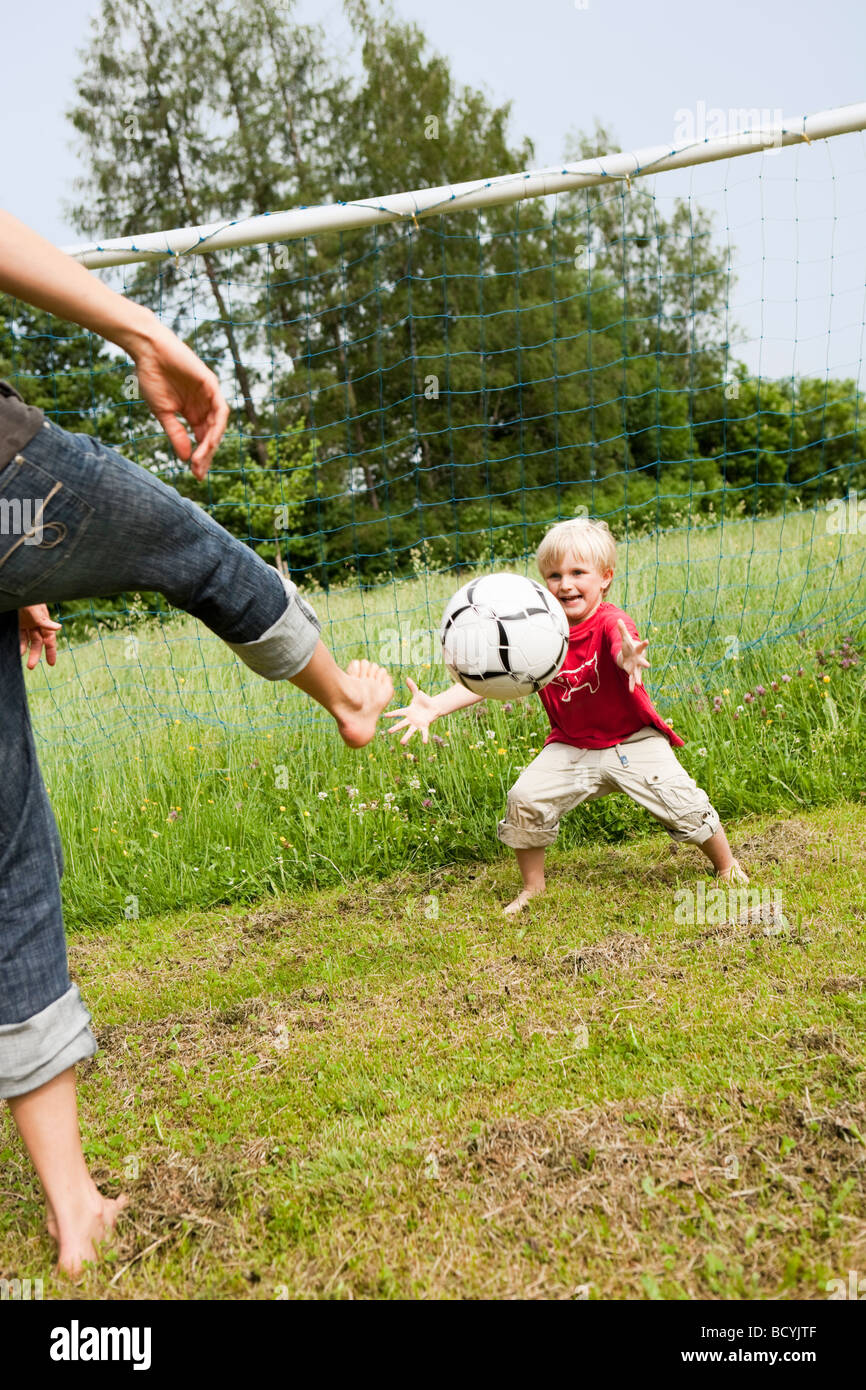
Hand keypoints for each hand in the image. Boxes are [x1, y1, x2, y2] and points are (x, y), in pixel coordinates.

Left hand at [19, 604, 61, 669]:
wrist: (17, 591)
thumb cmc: (28, 599)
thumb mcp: (35, 609)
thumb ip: (44, 620)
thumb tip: (58, 628)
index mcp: (44, 621)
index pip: (49, 639)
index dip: (51, 651)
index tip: (51, 663)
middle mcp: (36, 624)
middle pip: (38, 643)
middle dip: (36, 654)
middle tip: (31, 667)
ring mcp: (27, 624)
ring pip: (28, 641)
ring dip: (27, 651)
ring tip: (23, 660)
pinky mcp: (18, 623)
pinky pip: (20, 636)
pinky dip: (20, 644)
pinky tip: (18, 651)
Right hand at [129, 323, 228, 479]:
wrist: (148, 352)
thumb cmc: (152, 378)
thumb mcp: (164, 413)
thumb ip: (176, 433)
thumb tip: (185, 458)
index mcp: (193, 413)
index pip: (202, 439)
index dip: (200, 457)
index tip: (195, 475)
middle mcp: (204, 406)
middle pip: (212, 435)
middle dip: (206, 455)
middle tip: (198, 472)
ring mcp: (209, 395)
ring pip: (218, 425)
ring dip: (211, 444)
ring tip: (200, 459)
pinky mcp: (211, 384)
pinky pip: (221, 409)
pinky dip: (217, 426)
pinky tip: (209, 441)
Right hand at [384, 677, 436, 743]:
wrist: (434, 707)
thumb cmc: (424, 700)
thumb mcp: (418, 693)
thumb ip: (412, 687)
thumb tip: (407, 678)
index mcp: (408, 711)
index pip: (399, 712)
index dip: (392, 714)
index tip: (384, 716)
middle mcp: (411, 719)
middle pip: (402, 724)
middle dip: (396, 728)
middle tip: (389, 732)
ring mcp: (417, 723)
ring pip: (410, 731)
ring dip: (406, 737)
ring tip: (402, 743)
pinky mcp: (424, 726)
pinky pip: (424, 732)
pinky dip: (424, 737)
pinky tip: (424, 742)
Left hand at [616, 618, 649, 691]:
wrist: (630, 655)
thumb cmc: (628, 646)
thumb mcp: (625, 638)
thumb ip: (622, 629)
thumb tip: (618, 619)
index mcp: (637, 650)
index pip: (641, 646)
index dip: (644, 643)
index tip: (647, 641)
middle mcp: (638, 659)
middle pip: (642, 661)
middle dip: (644, 664)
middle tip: (648, 665)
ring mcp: (636, 667)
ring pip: (638, 673)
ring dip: (637, 678)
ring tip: (638, 684)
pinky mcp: (632, 672)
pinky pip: (631, 679)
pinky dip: (631, 685)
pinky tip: (631, 691)